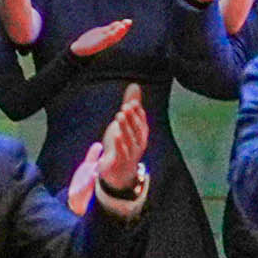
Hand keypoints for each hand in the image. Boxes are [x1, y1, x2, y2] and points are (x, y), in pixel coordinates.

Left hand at [84, 91, 155, 213]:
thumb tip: (135, 85)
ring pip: (129, 140)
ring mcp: (131, 154)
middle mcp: (139, 144)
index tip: (133, 103)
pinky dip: (120, 144)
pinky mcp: (121, 162)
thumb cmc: (123, 143)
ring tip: (119, 115)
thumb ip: (131, 106)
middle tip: (125, 107)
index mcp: (141, 134)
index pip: (142, 122)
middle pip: (136, 130)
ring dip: (125, 127)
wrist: (120, 172)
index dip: (138, 113)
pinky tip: (115, 135)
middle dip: (132, 118)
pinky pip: (122, 153)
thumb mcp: (126, 123)